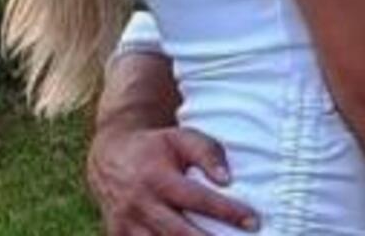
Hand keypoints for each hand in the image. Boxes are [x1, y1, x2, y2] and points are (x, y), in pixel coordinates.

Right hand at [87, 125, 259, 234]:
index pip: (198, 199)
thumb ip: (206, 153)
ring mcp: (127, 225)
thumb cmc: (156, 147)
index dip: (227, 211)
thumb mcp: (181, 139)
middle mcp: (140, 205)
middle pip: (179, 233)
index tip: (254, 222)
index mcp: (157, 178)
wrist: (110, 156)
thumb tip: (227, 180)